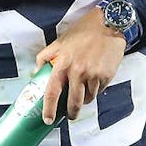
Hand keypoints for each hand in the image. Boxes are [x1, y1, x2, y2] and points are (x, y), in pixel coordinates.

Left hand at [34, 8, 124, 122]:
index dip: (49, 109)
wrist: (108, 24)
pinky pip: (99, 90)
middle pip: (73, 102)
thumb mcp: (59, 41)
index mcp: (62, 64)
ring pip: (88, 98)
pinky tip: (96, 77)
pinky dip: (96, 89)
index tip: (48, 120)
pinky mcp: (106, 76)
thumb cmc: (83, 32)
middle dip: (71, 112)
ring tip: (85, 87)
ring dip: (85, 98)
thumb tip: (36, 72)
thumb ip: (46, 56)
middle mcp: (77, 71)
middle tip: (70, 115)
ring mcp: (93, 75)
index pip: (52, 92)